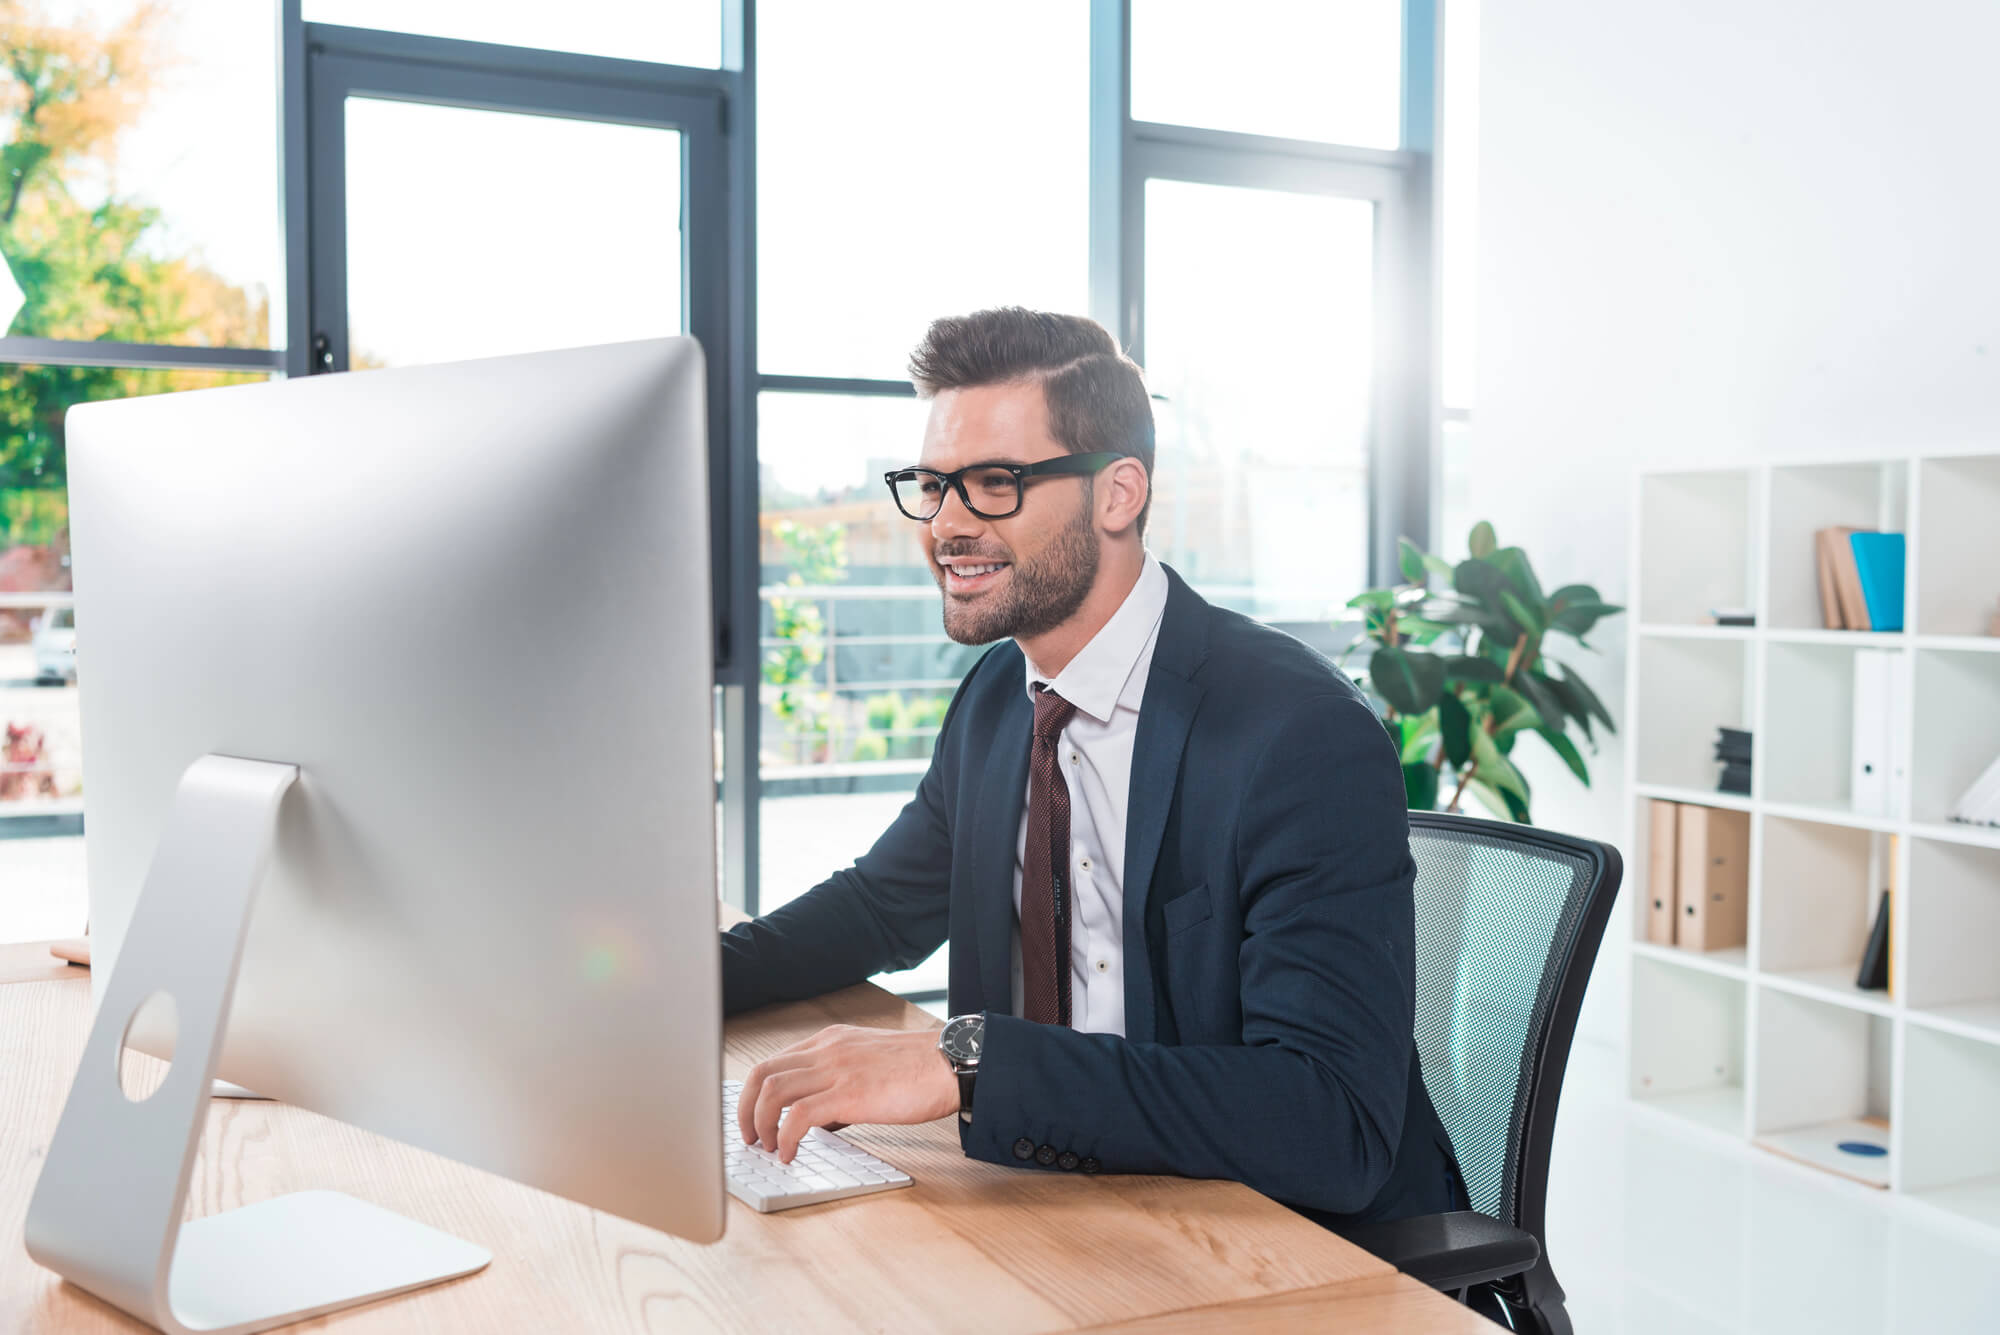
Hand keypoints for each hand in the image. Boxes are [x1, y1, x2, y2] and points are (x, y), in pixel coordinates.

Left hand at [738, 1024, 958, 1163]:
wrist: (949, 1065)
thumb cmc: (918, 1070)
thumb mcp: (869, 1066)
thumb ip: (840, 1089)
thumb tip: (820, 1123)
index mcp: (830, 1042)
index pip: (774, 1062)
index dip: (754, 1094)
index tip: (753, 1119)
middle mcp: (826, 1050)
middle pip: (762, 1073)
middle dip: (745, 1109)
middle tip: (750, 1137)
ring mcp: (836, 1069)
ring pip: (771, 1091)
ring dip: (760, 1124)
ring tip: (768, 1148)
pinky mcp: (849, 1093)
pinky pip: (798, 1116)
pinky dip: (785, 1138)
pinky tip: (790, 1153)